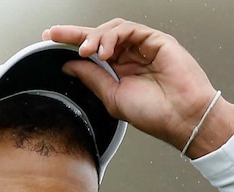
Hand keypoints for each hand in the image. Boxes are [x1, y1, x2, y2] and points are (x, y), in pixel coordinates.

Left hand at [42, 19, 233, 156]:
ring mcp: (144, 47)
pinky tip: (104, 50)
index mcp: (121, 71)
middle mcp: (131, 57)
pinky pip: (129, 29)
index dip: (71, 43)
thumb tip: (70, 65)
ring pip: (113, 29)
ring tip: (86, 50)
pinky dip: (113, 36)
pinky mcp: (157, 40)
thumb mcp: (113, 97)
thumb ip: (93, 78)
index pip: (92, 52)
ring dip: (94, 37)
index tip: (50, 39)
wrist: (183, 119)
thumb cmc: (156, 114)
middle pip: (99, 36)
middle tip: (56, 35)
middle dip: (75, 34)